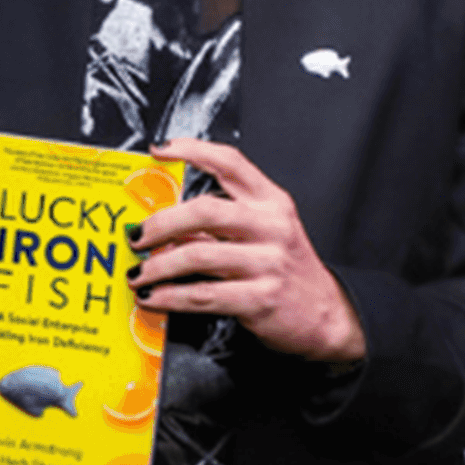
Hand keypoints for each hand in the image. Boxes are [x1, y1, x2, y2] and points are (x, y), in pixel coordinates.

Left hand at [130, 137, 366, 361]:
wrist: (328, 315)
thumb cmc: (287, 271)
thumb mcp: (267, 233)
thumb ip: (225, 221)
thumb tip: (166, 222)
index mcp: (271, 202)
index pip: (230, 162)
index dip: (191, 150)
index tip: (159, 149)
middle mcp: (271, 227)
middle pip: (205, 211)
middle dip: (160, 223)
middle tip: (136, 235)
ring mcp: (267, 263)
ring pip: (197, 255)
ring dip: (157, 266)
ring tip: (138, 273)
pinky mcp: (260, 298)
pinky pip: (202, 295)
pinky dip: (170, 297)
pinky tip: (154, 298)